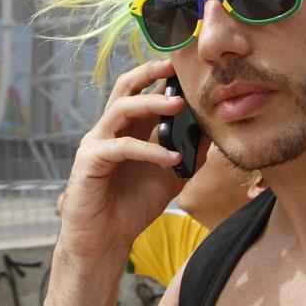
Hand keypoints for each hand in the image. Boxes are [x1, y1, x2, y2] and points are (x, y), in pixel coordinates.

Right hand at [56, 59, 186, 260]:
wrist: (106, 240)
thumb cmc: (132, 206)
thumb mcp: (170, 177)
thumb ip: (189, 154)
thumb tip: (214, 131)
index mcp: (128, 128)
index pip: (141, 90)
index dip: (160, 75)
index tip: (185, 64)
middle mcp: (110, 129)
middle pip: (125, 87)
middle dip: (149, 73)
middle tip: (174, 66)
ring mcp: (97, 141)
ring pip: (122, 108)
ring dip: (151, 104)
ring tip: (178, 105)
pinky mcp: (90, 160)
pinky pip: (122, 146)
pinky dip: (150, 149)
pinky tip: (172, 158)